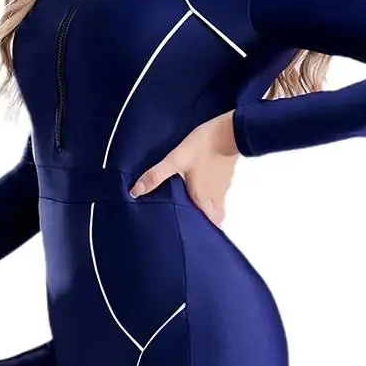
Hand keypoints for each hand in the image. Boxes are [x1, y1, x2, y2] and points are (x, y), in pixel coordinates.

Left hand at [129, 109, 238, 225]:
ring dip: (207, 210)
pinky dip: (210, 195)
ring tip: (190, 206)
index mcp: (203, 200)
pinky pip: (218, 193)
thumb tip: (135, 192)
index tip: (191, 236)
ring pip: (216, 207)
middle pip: (213, 219)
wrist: (230, 130)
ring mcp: (223, 188)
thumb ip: (156, 176)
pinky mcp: (226, 177)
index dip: (202, 233)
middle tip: (188, 222)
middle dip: (204, 224)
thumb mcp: (175, 159)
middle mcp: (215, 198)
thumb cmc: (204, 146)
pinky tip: (200, 187)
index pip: (210, 227)